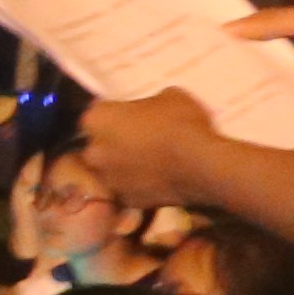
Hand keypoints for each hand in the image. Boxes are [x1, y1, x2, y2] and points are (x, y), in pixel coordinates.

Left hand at [73, 88, 230, 198]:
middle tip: (141, 142)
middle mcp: (93, 150)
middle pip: (99, 145)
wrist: (201, 164)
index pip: (99, 114)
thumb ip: (149, 102)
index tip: (132, 118)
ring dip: (124, 167)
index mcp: (97, 118)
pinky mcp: (124, 199)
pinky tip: (158, 180)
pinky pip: (128, 190)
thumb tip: (150, 110)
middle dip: (115, 143)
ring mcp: (107, 178)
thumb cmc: (181, 122)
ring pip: (110, 170)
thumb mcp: (168, 96)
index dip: (117, 116)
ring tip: (151, 163)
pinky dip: (139, 186)